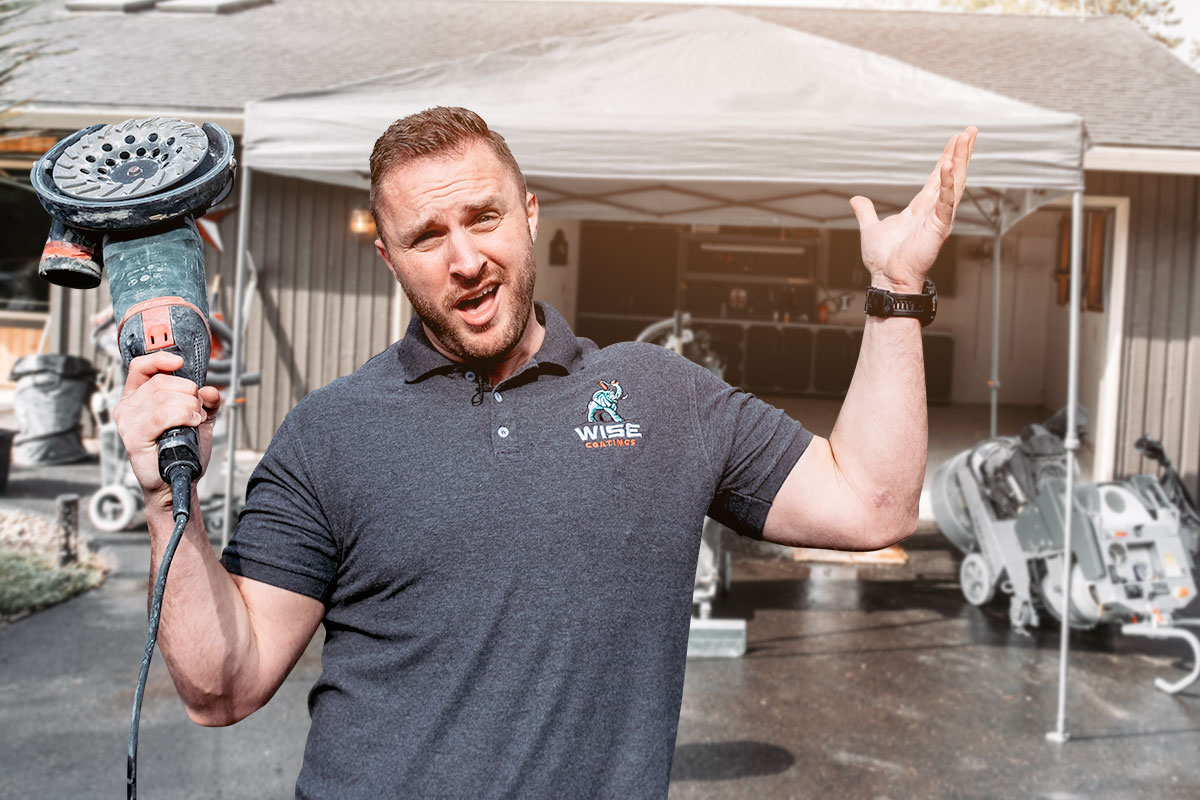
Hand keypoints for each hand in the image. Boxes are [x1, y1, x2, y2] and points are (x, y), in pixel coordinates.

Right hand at [112, 352, 221, 509]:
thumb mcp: (198, 417)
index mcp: (137, 396)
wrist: (179, 478)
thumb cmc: (183, 448)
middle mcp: (128, 406)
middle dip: (189, 392)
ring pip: (164, 398)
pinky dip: (183, 416)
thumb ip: (206, 401)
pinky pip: (162, 415)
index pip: (141, 366)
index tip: (180, 362)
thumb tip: (211, 390)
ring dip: (189, 407)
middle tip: (197, 410)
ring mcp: (128, 421)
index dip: (160, 360)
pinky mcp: (134, 436)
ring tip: (195, 420)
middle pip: (162, 381)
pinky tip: (191, 423)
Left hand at [850, 126, 976, 292]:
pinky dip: (948, 184)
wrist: (887, 278)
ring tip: (967, 138)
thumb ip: (866, 212)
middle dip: (961, 153)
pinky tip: (948, 166)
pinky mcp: (938, 227)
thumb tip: (856, 200)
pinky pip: (946, 202)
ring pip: (955, 183)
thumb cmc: (884, 260)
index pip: (938, 177)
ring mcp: (938, 218)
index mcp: (921, 208)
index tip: (956, 139)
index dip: (947, 158)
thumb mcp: (871, 228)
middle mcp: (934, 210)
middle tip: (971, 130)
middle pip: (952, 175)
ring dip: (961, 160)